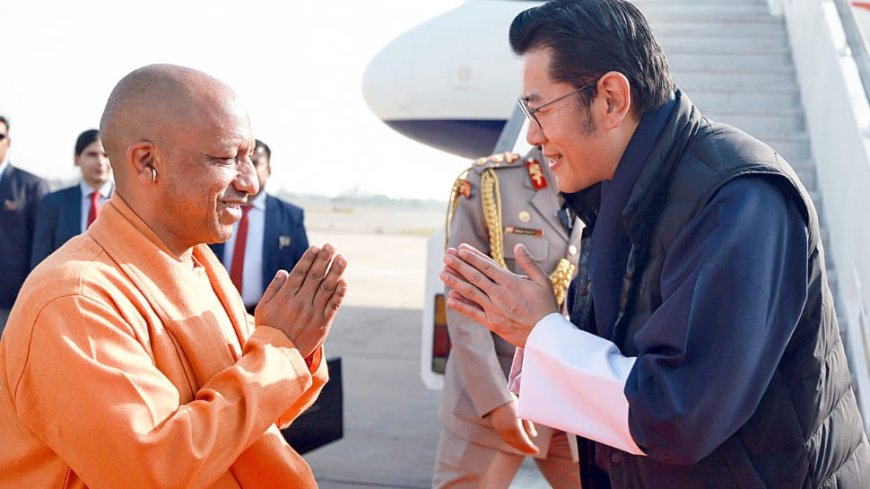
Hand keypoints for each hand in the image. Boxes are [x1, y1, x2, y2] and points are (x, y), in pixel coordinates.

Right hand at [254, 244, 347, 357]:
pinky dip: (339, 293)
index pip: (299, 273)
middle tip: (331, 246)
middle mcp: (300, 303)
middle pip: (314, 277)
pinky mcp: (322, 324)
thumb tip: (284, 271)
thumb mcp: (262, 308)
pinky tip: (344, 281)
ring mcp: (312, 313)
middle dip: (323, 260)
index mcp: (285, 297)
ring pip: (326, 288)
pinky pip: (333, 306)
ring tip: (342, 258)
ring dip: (335, 272)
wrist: (277, 357)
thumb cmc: (268, 330)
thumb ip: (273, 289)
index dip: (309, 259)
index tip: (316, 247)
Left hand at [440, 243, 557, 347]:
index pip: (487, 265)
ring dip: (455, 282)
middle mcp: (499, 294)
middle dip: (459, 264)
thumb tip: (518, 246)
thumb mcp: (543, 281)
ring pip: (471, 292)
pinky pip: (473, 313)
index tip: (460, 248)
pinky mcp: (492, 323)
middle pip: (475, 276)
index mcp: (511, 282)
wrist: (546, 335)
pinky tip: (450, 298)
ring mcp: (494, 309)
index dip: (472, 256)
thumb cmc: (546, 307)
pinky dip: (461, 305)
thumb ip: (529, 263)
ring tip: (442, 272)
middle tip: (446, 255)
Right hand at [486, 399, 538, 454]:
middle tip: (533, 452)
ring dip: (519, 448)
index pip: (524, 442)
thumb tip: (534, 435)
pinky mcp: (498, 429)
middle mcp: (507, 431)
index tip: (537, 450)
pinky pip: (506, 440)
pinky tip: (517, 443)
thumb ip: (528, 425)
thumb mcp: (522, 413)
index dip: (531, 448)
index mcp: (515, 427)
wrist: (496, 398)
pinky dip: (513, 444)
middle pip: (518, 445)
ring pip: (511, 444)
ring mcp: (501, 431)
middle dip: (526, 450)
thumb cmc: (511, 403)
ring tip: (527, 449)